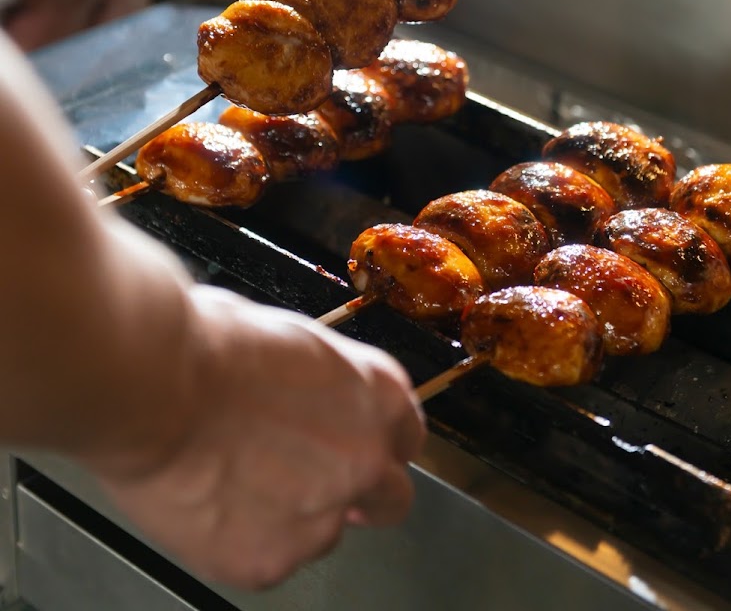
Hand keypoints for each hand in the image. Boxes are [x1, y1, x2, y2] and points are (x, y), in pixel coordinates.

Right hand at [96, 285, 425, 589]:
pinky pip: (269, 558)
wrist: (154, 386)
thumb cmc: (206, 346)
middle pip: (391, 496)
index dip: (381, 440)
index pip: (407, 432)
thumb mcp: (290, 339)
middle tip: (314, 482)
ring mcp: (319, 517)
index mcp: (374, 393)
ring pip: (324, 533)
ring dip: (295, 515)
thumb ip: (321, 384)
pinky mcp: (268, 561)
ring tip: (237, 480)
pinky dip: (244, 539)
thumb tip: (308, 396)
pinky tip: (212, 502)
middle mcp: (362, 459)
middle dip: (363, 494)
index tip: (364, 445)